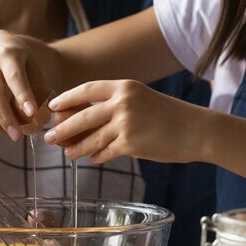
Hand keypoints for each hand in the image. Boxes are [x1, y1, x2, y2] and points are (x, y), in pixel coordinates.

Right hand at [0, 30, 49, 140]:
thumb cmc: (18, 58)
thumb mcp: (32, 64)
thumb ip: (37, 86)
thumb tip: (43, 116)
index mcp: (7, 55)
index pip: (14, 77)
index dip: (23, 95)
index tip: (32, 113)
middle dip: (6, 117)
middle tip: (18, 136)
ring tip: (13, 135)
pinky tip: (5, 128)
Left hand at [44, 80, 201, 163]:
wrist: (196, 130)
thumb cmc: (169, 116)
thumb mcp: (141, 100)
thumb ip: (114, 106)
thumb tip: (83, 121)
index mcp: (124, 86)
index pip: (86, 90)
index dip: (66, 99)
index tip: (52, 107)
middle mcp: (122, 102)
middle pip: (82, 117)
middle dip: (62, 129)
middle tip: (49, 137)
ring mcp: (126, 123)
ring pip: (91, 138)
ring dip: (76, 147)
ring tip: (67, 153)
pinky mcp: (130, 144)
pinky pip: (105, 152)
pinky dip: (97, 156)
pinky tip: (92, 158)